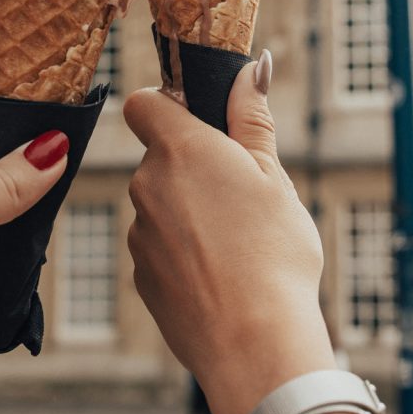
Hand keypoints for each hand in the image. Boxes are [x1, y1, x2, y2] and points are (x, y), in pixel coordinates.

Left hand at [124, 54, 334, 413]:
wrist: (255, 344)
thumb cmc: (273, 253)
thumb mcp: (274, 176)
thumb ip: (252, 119)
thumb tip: (252, 69)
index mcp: (179, 149)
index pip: (143, 102)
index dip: (167, 104)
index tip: (199, 120)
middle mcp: (146, 185)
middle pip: (160, 158)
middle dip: (194, 168)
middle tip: (242, 194)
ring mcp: (138, 234)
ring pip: (162, 206)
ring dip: (190, 214)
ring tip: (239, 245)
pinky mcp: (142, 277)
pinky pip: (161, 249)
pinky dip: (185, 255)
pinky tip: (222, 276)